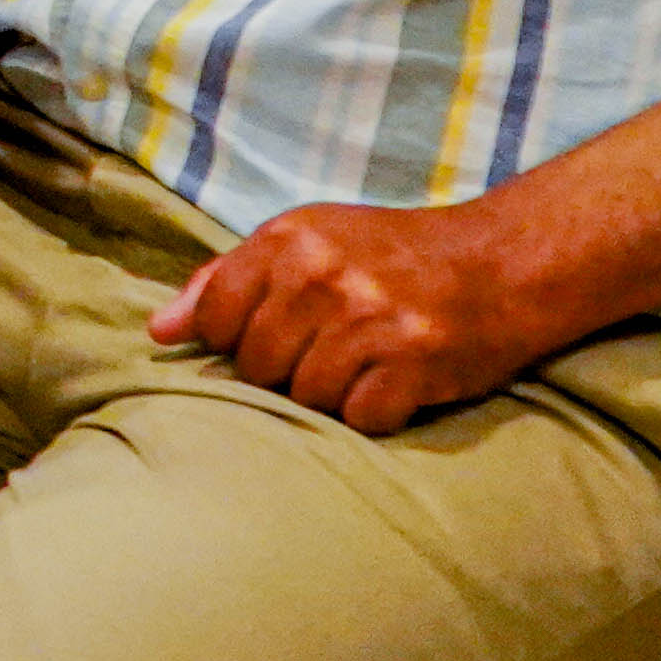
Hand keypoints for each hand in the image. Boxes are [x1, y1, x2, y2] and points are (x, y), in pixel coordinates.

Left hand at [153, 199, 570, 432]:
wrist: (501, 262)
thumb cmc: (391, 254)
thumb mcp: (306, 242)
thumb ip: (227, 281)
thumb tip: (159, 331)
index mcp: (289, 240)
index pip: (214, 319)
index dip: (234, 340)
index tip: (270, 335)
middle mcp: (323, 276)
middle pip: (256, 366)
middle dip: (284, 372)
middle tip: (327, 351)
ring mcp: (370, 321)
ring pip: (305, 398)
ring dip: (330, 395)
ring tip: (362, 365)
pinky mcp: (413, 364)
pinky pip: (358, 420)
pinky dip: (373, 413)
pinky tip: (393, 384)